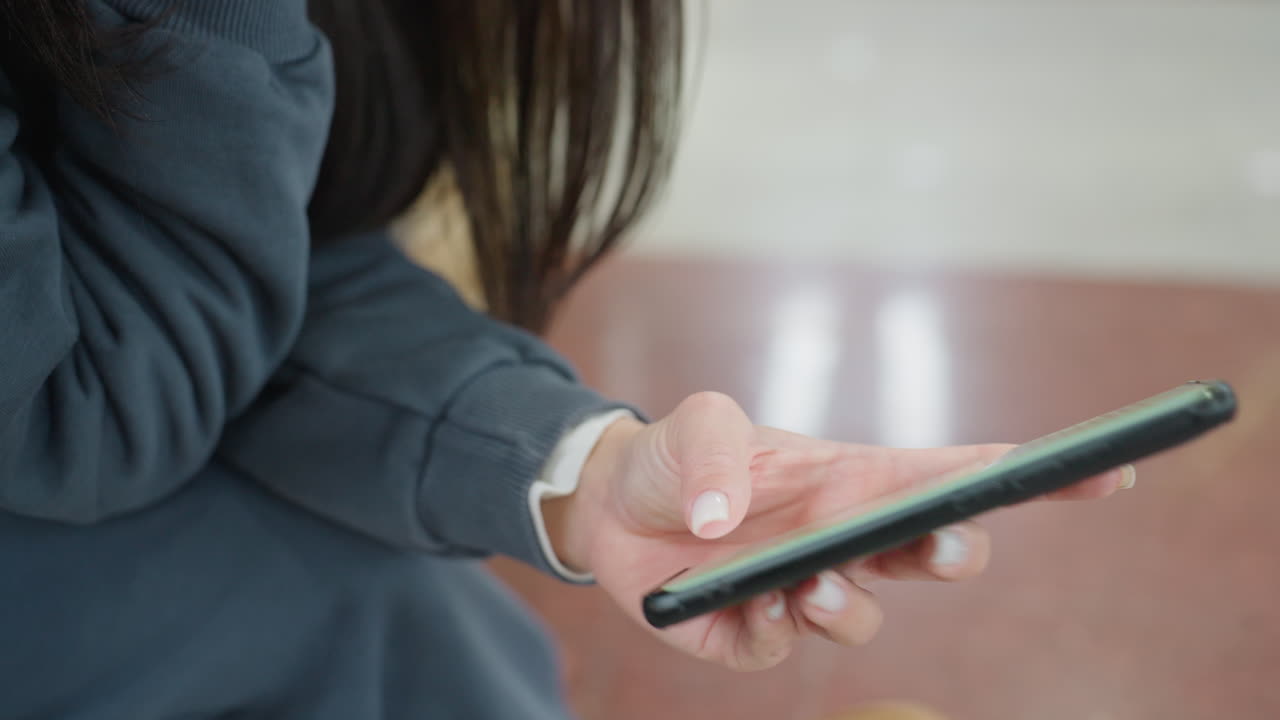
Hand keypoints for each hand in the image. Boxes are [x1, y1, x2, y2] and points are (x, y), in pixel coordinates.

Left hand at [543, 392, 1131, 670]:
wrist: (614, 505)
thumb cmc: (677, 456)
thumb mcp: (696, 425)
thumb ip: (716, 453)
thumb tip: (730, 524)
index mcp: (854, 479)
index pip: (958, 477)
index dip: (1036, 477)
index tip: (1106, 474)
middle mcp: (845, 537)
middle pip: (937, 554)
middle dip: (957, 554)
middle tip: (940, 545)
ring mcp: (807, 588)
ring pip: (867, 615)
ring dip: (850, 605)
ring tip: (807, 584)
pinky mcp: (758, 632)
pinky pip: (783, 645)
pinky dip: (770, 627)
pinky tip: (741, 599)